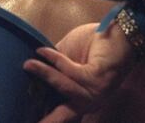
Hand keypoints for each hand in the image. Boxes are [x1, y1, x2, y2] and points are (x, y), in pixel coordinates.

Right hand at [23, 23, 137, 121]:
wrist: (117, 31)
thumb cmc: (93, 43)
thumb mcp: (65, 57)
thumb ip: (51, 67)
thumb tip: (27, 70)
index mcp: (82, 98)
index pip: (62, 114)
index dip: (47, 119)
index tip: (34, 122)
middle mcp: (90, 100)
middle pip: (64, 115)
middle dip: (47, 120)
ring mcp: (96, 92)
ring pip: (64, 87)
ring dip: (44, 74)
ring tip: (27, 64)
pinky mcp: (98, 80)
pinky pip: (70, 72)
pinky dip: (54, 59)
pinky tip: (43, 51)